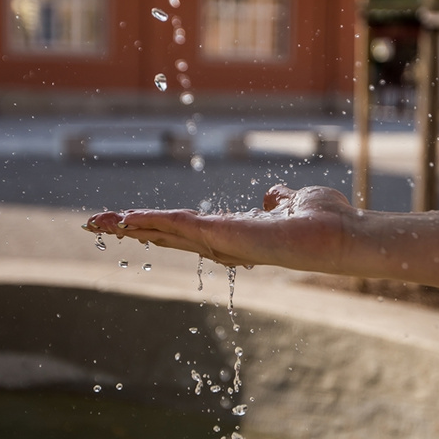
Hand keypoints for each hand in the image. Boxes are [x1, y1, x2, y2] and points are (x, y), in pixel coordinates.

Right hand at [83, 184, 356, 271]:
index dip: (155, 225)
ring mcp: (221, 241)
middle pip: (166, 234)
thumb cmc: (325, 222)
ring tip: (98, 222)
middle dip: (130, 229)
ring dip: (130, 226)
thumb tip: (274, 196)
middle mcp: (223, 242)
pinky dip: (151, 221)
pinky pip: (180, 225)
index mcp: (234, 233)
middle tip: (95, 224)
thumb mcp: (295, 203)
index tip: (128, 222)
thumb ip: (280, 200)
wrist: (342, 236)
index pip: (185, 229)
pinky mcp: (224, 235)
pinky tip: (127, 219)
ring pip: (165, 231)